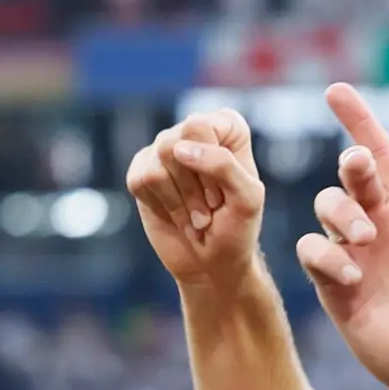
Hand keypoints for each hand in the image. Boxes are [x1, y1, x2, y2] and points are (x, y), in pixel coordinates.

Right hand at [126, 109, 265, 285]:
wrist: (213, 263)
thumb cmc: (236, 228)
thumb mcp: (247, 198)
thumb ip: (223, 165)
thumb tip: (178, 148)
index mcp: (226, 127)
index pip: (200, 127)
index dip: (211, 165)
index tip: (224, 192)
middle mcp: (192, 131)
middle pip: (175, 143)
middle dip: (194, 186)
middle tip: (211, 208)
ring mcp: (164, 149)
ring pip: (157, 163)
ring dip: (181, 202)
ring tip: (198, 218)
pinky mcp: (142, 171)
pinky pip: (141, 180)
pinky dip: (165, 207)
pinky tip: (179, 216)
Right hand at [296, 81, 388, 389]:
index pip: (378, 153)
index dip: (358, 120)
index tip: (337, 91)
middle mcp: (376, 222)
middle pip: (348, 177)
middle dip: (350, 166)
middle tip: (361, 172)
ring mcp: (352, 252)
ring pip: (325, 208)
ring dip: (341, 213)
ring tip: (367, 239)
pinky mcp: (335, 285)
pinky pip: (314, 254)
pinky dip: (327, 256)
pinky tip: (356, 274)